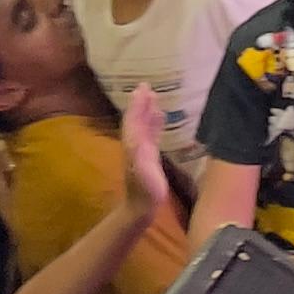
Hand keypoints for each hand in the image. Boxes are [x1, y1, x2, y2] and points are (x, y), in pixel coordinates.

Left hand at [116, 83, 167, 210]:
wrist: (140, 208)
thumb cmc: (146, 193)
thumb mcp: (144, 176)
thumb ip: (141, 158)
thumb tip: (140, 139)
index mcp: (134, 146)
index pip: (134, 121)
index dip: (137, 105)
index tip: (142, 88)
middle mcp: (135, 145)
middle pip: (136, 119)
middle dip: (140, 103)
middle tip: (146, 85)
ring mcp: (140, 150)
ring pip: (142, 124)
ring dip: (146, 110)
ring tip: (152, 95)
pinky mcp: (148, 155)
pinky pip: (151, 133)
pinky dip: (154, 122)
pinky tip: (160, 116)